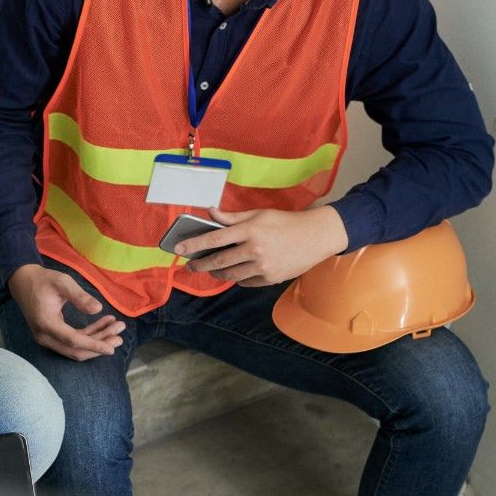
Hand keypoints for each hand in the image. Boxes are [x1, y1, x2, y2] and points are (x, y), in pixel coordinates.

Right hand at [7, 264, 124, 361]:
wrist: (23, 281)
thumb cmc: (43, 280)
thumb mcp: (62, 282)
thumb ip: (80, 296)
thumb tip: (98, 309)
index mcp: (46, 323)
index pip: (74, 341)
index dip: (94, 345)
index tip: (112, 348)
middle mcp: (45, 336)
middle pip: (76, 350)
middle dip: (99, 345)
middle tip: (120, 336)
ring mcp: (46, 338)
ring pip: (75, 348)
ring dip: (96, 340)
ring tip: (116, 328)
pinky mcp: (51, 335)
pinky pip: (72, 341)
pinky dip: (89, 335)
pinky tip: (104, 324)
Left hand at [178, 206, 348, 285]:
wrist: (317, 237)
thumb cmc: (285, 222)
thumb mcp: (259, 214)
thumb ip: (232, 217)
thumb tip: (210, 213)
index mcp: (250, 230)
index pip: (214, 240)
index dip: (193, 245)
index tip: (178, 250)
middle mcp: (255, 250)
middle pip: (218, 262)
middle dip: (200, 265)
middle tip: (190, 266)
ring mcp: (263, 267)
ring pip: (230, 275)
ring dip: (217, 273)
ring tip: (211, 269)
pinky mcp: (270, 279)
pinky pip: (245, 282)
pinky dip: (237, 278)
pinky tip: (235, 272)